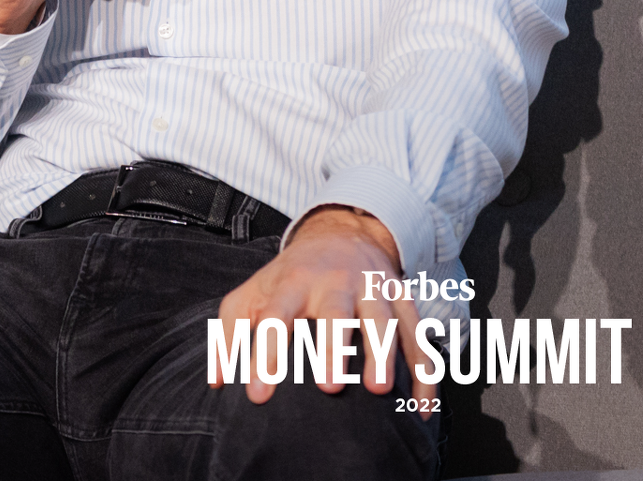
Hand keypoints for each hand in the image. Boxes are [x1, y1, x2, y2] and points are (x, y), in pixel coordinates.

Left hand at [212, 207, 435, 417]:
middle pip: (336, 313)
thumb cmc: (292, 274)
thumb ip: (229, 332)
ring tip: (380, 389)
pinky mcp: (405, 303)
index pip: (275, 316)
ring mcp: (374, 292)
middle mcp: (336, 285)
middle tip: (329, 386)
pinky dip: (425, 374)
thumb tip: (217, 380)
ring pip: (384, 322)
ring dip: (384, 355)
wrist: (343, 234)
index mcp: (294, 283)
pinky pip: (420, 340)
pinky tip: (421, 407)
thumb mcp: (252, 293)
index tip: (258, 392)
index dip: (265, 353)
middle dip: (333, 348)